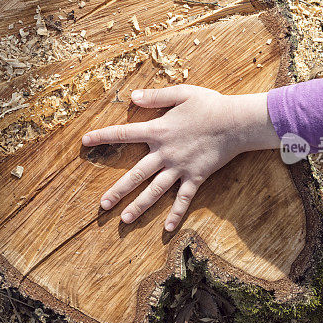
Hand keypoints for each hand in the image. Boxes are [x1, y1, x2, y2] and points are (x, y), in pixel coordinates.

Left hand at [82, 85, 279, 230]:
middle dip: (118, 190)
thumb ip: (155, 97)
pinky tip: (166, 229)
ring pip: (155, 191)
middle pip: (136, 174)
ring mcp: (180, 168)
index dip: (103, 137)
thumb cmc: (209, 105)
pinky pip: (184, 199)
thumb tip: (132, 96)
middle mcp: (165, 153)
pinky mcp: (196, 177)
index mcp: (158, 130)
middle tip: (102, 206)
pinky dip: (176, 214)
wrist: (237, 122)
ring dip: (139, 206)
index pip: (124, 134)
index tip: (85, 141)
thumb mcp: (181, 93)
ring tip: (124, 220)